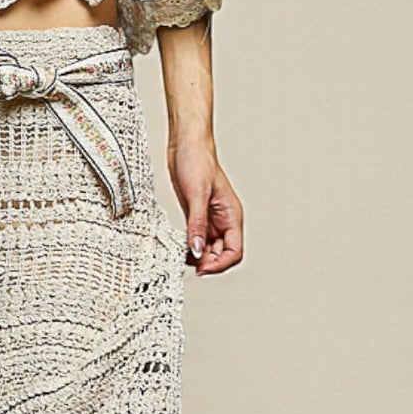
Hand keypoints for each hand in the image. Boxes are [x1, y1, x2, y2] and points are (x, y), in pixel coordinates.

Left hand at [169, 142, 242, 276]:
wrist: (185, 145)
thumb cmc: (197, 161)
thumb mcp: (196, 195)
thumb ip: (198, 225)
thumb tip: (197, 250)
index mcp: (232, 215)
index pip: (234, 251)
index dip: (220, 264)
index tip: (202, 268)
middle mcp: (223, 220)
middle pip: (222, 254)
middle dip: (208, 263)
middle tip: (189, 265)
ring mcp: (210, 219)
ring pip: (209, 249)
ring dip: (198, 257)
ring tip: (182, 256)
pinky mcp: (196, 216)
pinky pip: (196, 238)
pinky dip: (189, 246)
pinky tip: (179, 246)